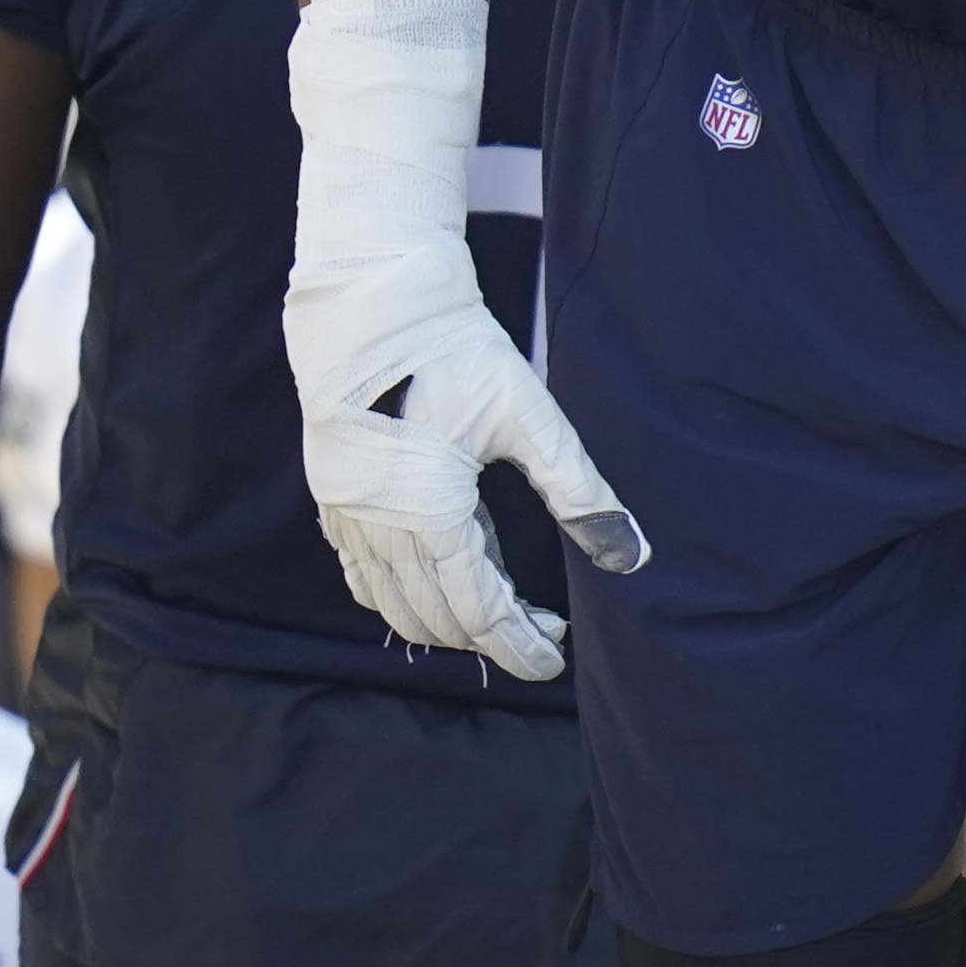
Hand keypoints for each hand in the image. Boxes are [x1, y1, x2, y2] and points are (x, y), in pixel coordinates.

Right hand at [290, 269, 639, 682]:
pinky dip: (398, 598)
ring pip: (394, 607)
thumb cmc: (455, 353)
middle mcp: (382, 528)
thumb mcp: (531, 418)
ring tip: (497, 614)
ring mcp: (349, 518)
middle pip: (437, 618)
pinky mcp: (333, 500)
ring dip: (445, 623)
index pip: (479, 611)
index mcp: (431, 513)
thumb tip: (632, 552)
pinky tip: (434, 587)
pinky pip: (362, 576)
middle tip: (542, 630)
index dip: (519, 644)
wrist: (374, 305)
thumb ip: (580, 490)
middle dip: (491, 636)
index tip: (555, 661)